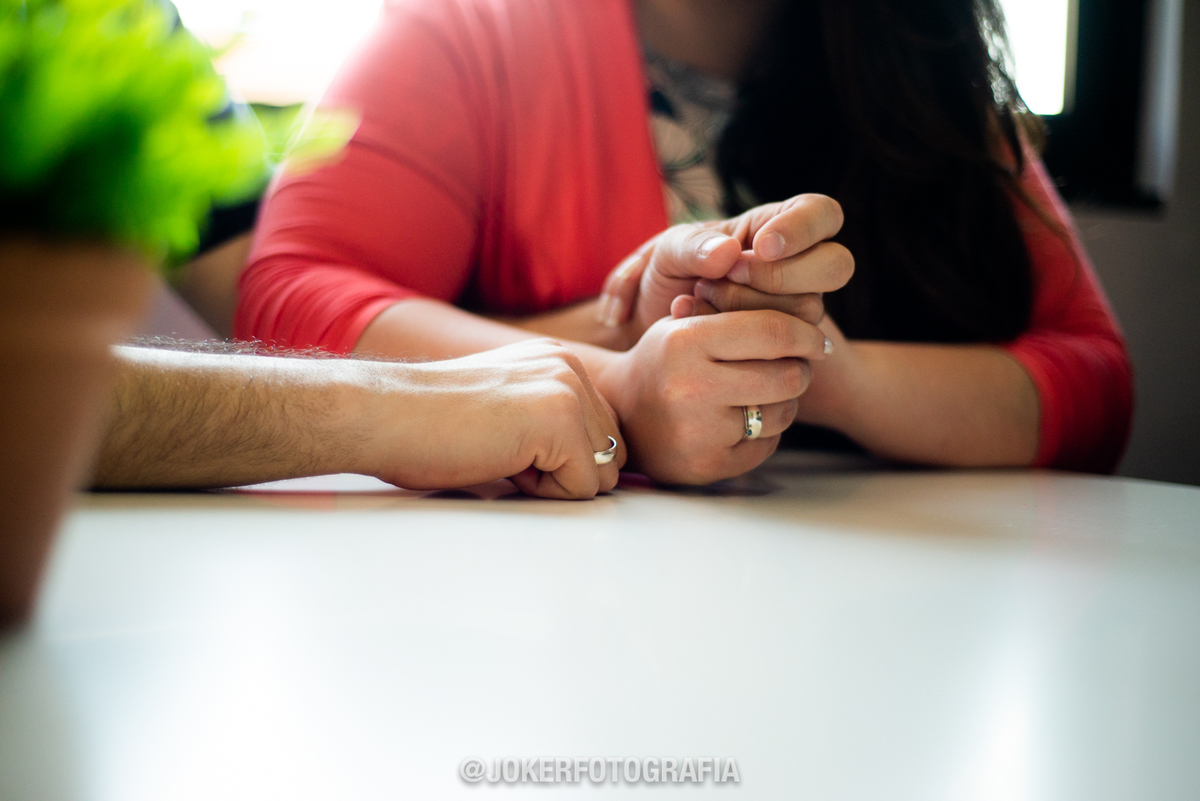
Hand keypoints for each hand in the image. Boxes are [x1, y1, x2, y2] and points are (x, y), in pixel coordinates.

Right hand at [362, 340, 623, 498]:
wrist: (381, 416)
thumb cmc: (428, 425)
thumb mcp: (507, 410)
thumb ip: (553, 423)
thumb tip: (601, 469)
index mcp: (558, 362)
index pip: (603, 436)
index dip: (558, 461)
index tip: (505, 443)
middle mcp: (570, 366)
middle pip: (611, 456)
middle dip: (562, 472)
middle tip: (501, 451)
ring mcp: (568, 389)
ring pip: (603, 474)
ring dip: (553, 482)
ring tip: (500, 453)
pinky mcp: (561, 419)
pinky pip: (584, 489)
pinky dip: (543, 493)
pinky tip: (500, 460)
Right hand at [594, 310, 828, 484]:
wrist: (621, 415)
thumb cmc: (663, 361)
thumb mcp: (685, 324)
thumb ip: (738, 312)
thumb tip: (809, 314)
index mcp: (684, 342)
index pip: (772, 332)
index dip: (806, 334)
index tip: (817, 340)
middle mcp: (690, 388)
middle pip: (787, 376)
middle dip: (800, 369)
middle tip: (795, 366)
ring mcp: (699, 433)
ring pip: (782, 413)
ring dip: (784, 401)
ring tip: (764, 393)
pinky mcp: (708, 466)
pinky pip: (767, 445)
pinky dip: (766, 432)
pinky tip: (745, 420)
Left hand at [596, 195, 853, 340]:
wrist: (660, 329)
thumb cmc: (670, 277)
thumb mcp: (669, 253)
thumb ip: (692, 246)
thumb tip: (727, 253)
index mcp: (779, 226)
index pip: (822, 214)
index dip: (802, 228)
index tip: (762, 247)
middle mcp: (800, 267)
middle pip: (836, 266)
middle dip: (783, 274)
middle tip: (731, 275)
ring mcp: (798, 309)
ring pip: (811, 310)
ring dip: (755, 307)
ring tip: (705, 297)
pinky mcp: (789, 348)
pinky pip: (790, 347)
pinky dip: (747, 339)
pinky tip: (709, 330)